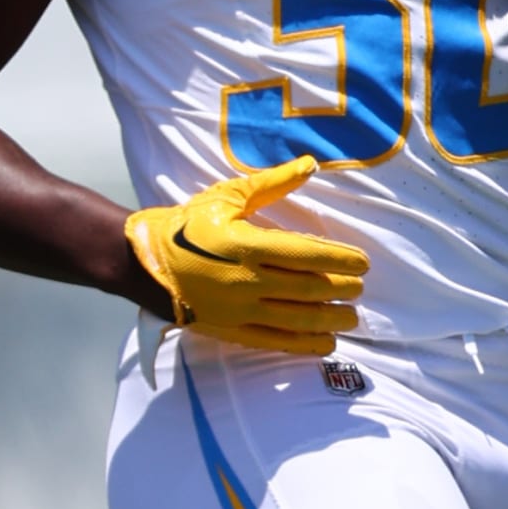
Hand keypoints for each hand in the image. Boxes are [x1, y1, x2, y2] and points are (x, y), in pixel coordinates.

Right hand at [126, 156, 368, 355]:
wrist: (143, 263)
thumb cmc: (187, 225)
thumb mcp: (226, 197)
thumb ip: (271, 183)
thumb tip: (309, 164)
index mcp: (247, 245)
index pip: (307, 254)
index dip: (341, 260)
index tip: (364, 262)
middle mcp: (246, 281)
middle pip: (309, 288)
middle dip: (342, 289)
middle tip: (361, 287)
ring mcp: (239, 310)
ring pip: (298, 318)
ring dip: (331, 319)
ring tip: (351, 317)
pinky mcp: (232, 331)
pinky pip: (276, 341)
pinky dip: (305, 344)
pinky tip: (327, 342)